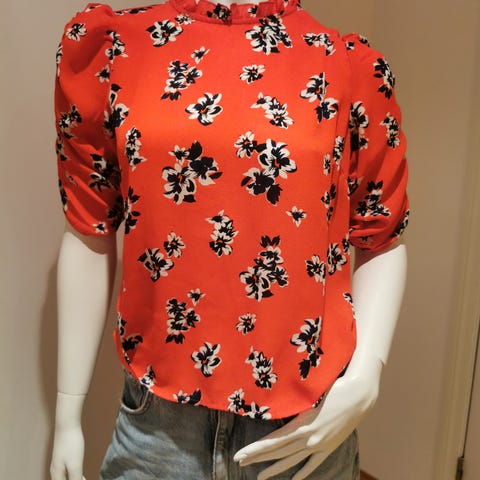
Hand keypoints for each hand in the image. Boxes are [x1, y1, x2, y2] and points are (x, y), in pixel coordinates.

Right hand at [50, 392, 86, 479]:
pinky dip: (73, 475)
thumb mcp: (75, 465)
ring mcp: (58, 463)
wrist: (67, 425)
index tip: (83, 479)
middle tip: (85, 478)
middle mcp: (55, 470)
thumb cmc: (71, 444)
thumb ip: (75, 479)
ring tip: (83, 478)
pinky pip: (67, 471)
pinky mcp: (63, 456)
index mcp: (56, 475)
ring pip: (65, 477)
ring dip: (74, 479)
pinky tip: (79, 473)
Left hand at [233, 353, 382, 479]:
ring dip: (274, 468)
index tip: (240, 454)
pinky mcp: (329, 446)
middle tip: (239, 462)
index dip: (255, 449)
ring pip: (292, 460)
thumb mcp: (310, 394)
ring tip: (259, 476)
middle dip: (257, 457)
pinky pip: (313, 463)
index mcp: (302, 424)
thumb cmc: (333, 387)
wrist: (359, 395)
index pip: (273, 441)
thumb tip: (276, 404)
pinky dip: (302, 471)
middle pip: (278, 452)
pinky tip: (294, 479)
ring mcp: (320, 444)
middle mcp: (309, 438)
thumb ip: (295, 404)